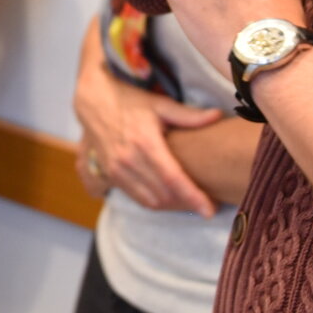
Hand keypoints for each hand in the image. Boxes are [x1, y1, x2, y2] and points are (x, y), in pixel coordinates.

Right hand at [72, 25, 220, 212]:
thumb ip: (189, 115)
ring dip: (172, 206)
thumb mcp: (160, 104)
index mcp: (145, 143)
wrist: (94, 102)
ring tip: (191, 202)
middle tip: (207, 204)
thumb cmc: (130, 101)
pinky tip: (170, 198)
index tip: (210, 210)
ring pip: (149, 201)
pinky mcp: (110, 175)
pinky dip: (155, 202)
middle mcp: (128, 160)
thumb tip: (218, 115)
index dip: (193, 197)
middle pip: (164, 195)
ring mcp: (117, 170)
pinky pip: (136, 198)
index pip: (173, 179)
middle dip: (187, 204)